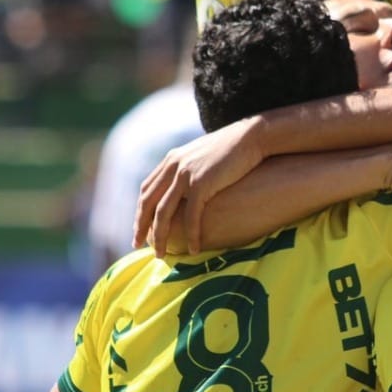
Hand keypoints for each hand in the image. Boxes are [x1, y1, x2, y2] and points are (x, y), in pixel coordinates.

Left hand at [135, 119, 263, 255]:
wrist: (252, 137)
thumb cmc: (234, 149)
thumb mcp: (203, 155)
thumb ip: (191, 168)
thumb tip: (189, 185)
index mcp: (171, 160)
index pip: (146, 189)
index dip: (140, 211)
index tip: (139, 228)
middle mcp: (173, 166)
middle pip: (148, 202)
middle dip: (141, 226)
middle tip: (138, 245)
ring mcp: (185, 174)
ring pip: (163, 213)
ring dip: (160, 236)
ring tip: (160, 254)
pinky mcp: (201, 183)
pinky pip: (191, 216)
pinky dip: (191, 235)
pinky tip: (193, 249)